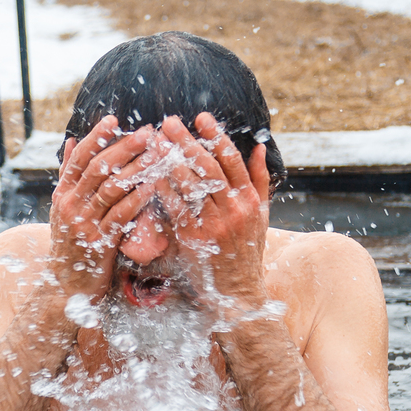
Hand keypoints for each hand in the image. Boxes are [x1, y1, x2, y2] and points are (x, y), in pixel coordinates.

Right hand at [49, 116, 156, 300]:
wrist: (67, 286)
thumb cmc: (72, 244)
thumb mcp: (64, 208)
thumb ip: (69, 175)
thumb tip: (72, 141)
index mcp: (62, 194)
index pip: (78, 159)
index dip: (96, 137)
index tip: (114, 120)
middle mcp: (70, 206)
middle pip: (97, 169)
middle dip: (123, 148)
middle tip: (146, 132)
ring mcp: (83, 224)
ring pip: (111, 189)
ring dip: (136, 170)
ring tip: (156, 155)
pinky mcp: (99, 242)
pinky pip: (121, 215)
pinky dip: (138, 199)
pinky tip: (154, 186)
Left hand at [158, 113, 271, 307]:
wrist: (238, 293)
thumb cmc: (247, 252)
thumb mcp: (261, 215)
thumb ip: (259, 180)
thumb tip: (258, 147)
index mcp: (249, 200)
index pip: (232, 160)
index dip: (216, 136)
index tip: (200, 117)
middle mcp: (234, 210)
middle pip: (208, 167)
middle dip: (187, 142)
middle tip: (168, 123)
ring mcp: (214, 225)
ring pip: (190, 185)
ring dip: (170, 161)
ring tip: (155, 143)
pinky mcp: (195, 240)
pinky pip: (176, 209)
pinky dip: (163, 191)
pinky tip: (150, 176)